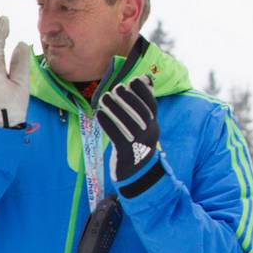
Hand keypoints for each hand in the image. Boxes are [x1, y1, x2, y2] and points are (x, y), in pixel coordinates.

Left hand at [97, 75, 164, 194]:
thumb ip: (141, 104)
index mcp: (153, 125)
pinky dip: (107, 124)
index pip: (152, 106)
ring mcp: (138, 145)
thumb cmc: (135, 143)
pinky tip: (99, 114)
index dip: (144, 92)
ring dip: (115, 109)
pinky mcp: (125, 154)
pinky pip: (116, 137)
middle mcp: (149, 134)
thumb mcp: (142, 125)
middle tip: (116, 87)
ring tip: (104, 98)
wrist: (136, 173)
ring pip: (127, 124)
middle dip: (128, 98)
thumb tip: (144, 78)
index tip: (134, 80)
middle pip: (140, 113)